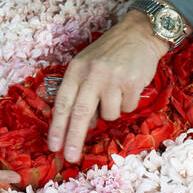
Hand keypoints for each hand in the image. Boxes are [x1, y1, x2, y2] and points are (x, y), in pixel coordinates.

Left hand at [46, 10, 169, 163]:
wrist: (139, 35)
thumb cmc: (110, 53)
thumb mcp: (88, 66)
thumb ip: (81, 93)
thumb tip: (84, 125)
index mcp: (76, 70)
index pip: (63, 103)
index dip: (57, 127)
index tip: (53, 147)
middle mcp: (92, 74)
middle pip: (80, 113)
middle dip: (74, 138)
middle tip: (70, 157)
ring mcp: (113, 78)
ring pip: (108, 114)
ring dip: (112, 111)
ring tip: (116, 92)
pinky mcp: (132, 83)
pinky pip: (127, 108)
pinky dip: (128, 102)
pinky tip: (129, 87)